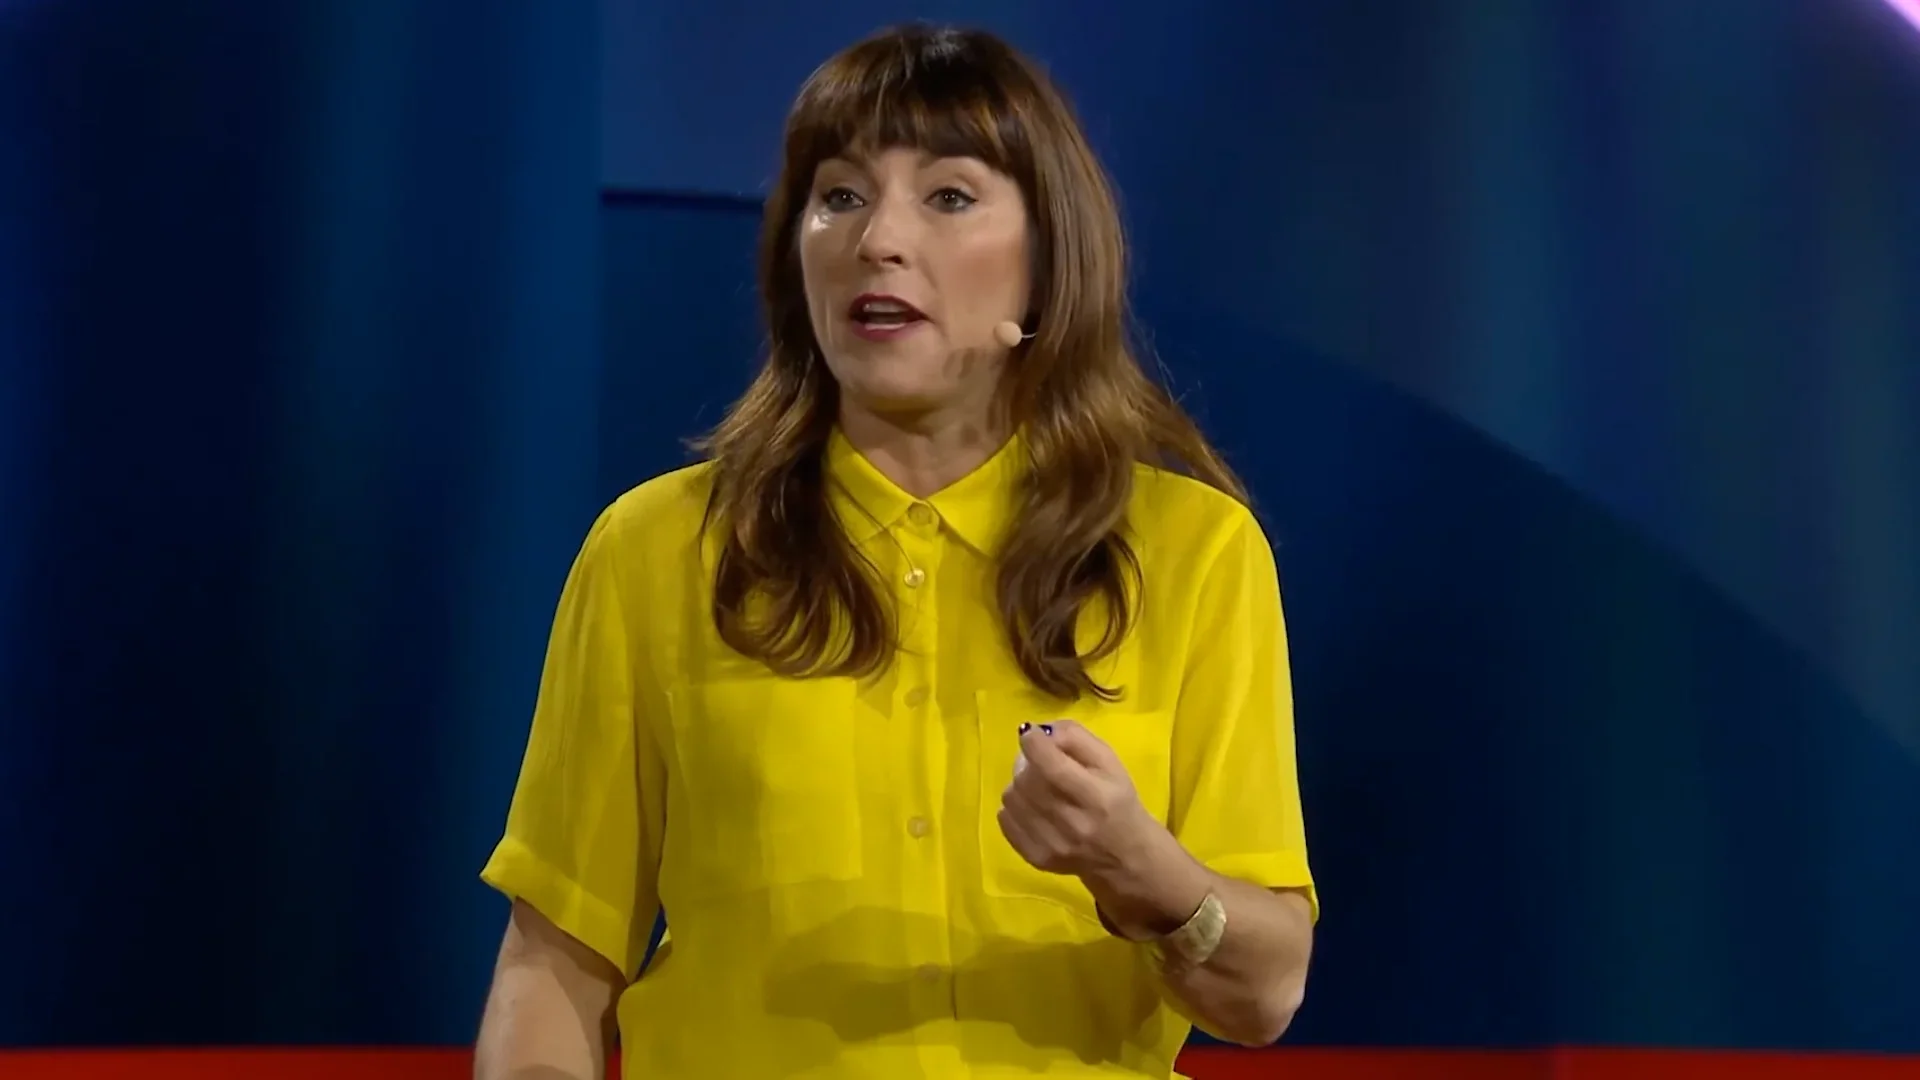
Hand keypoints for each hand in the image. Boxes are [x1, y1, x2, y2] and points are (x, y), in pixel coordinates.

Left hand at [996, 720, 1158, 878]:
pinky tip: (1031, 805)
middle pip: (1028, 782)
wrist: (1125, 856)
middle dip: (1027, 763)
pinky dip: (1013, 807)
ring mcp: (1053, 845)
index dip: (1034, 745)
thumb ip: (1077, 738)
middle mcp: (1074, 825)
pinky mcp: (1037, 858)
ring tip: (1036, 785)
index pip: (1054, 767)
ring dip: (1019, 784)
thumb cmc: (1117, 800)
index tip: (1029, 733)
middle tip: (1038, 761)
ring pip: (1012, 799)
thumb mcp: (1110, 762)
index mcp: (1098, 797)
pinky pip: (1006, 822)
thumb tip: (1042, 731)